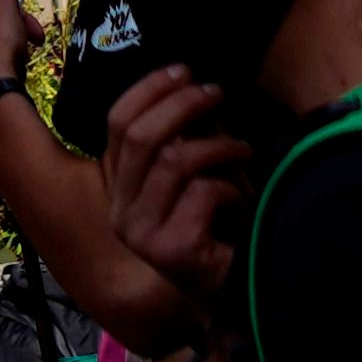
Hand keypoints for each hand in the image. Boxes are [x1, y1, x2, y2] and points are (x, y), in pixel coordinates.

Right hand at [100, 65, 250, 300]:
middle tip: (217, 93)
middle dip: (183, 104)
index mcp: (119, 186)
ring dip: (217, 146)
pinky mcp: (170, 251)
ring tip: (243, 148)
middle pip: (141, 136)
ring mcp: (140, 233)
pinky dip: (231, 186)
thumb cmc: (215, 225)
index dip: (149, 88)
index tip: (184, 69)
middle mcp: (120, 210)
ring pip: (173, 160)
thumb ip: (183, 137)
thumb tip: (193, 85)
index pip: (116, 123)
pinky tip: (244, 195)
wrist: (230, 293)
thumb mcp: (192, 174)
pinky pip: (202, 194)